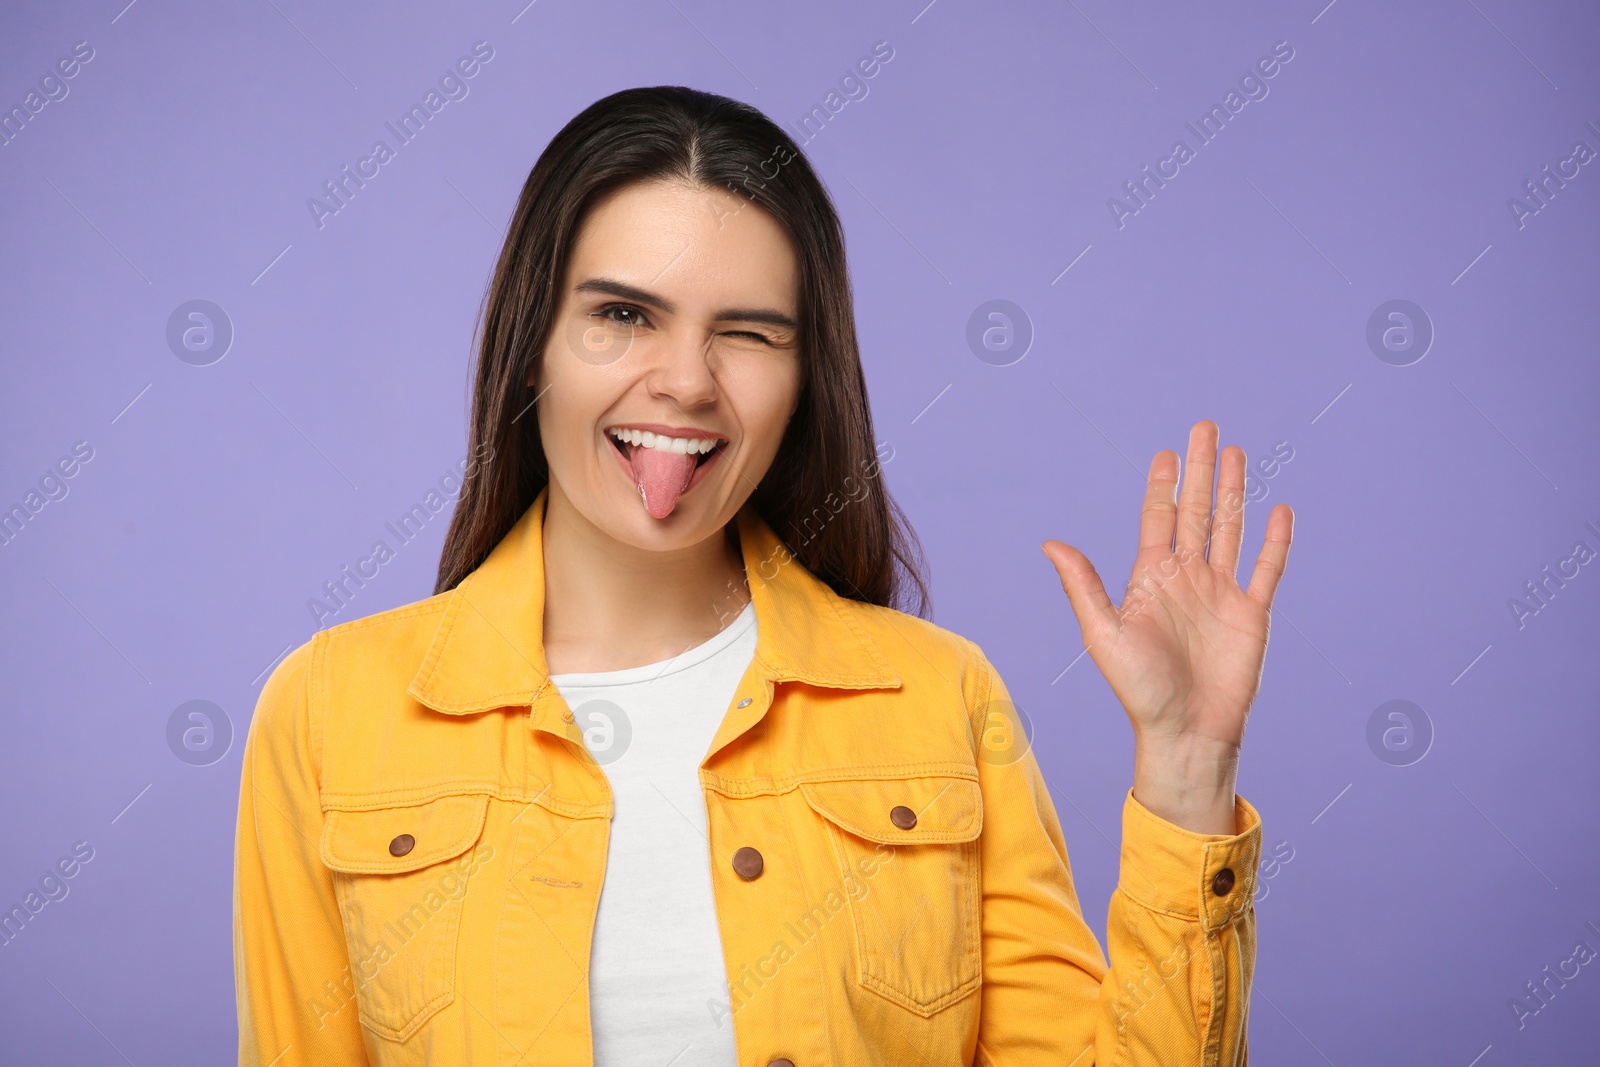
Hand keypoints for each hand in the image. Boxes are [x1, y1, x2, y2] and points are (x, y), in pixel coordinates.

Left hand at [1041, 420, 1293, 834]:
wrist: (1185, 733)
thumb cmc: (1138, 690)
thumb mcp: (1104, 633)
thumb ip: (1083, 585)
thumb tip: (1050, 542)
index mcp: (1150, 579)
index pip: (1158, 518)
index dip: (1163, 484)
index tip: (1167, 452)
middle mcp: (1187, 579)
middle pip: (1197, 511)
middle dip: (1202, 471)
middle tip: (1206, 427)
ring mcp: (1221, 595)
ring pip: (1230, 530)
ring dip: (1235, 492)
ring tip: (1237, 453)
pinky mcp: (1251, 616)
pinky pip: (1266, 570)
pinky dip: (1275, 541)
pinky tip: (1280, 510)